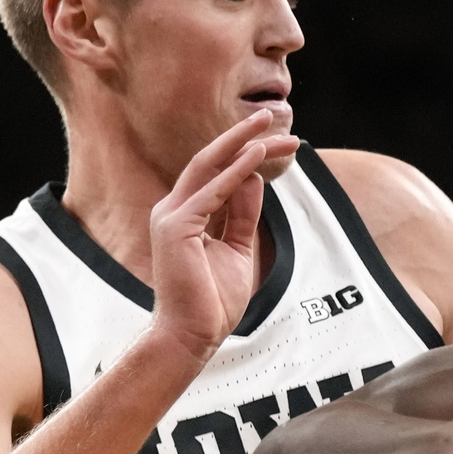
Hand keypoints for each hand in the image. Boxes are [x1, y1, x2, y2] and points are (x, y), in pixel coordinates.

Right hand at [149, 111, 301, 361]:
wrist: (192, 336)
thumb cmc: (212, 301)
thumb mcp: (238, 250)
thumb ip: (244, 216)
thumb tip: (255, 180)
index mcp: (186, 215)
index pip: (218, 173)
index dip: (249, 155)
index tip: (281, 143)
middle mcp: (173, 209)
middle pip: (211, 161)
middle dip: (242, 137)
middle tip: (270, 116)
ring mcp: (171, 216)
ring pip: (209, 167)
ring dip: (241, 144)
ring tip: (268, 126)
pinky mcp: (176, 227)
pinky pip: (212, 191)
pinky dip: (235, 172)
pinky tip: (256, 156)